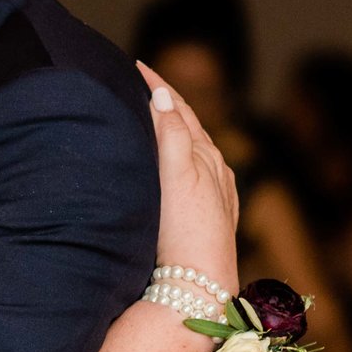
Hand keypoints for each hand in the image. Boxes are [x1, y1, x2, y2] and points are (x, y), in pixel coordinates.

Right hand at [137, 61, 238, 294]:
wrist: (200, 285)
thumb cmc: (187, 233)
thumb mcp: (177, 176)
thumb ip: (171, 134)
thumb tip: (161, 96)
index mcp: (206, 156)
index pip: (179, 109)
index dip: (157, 85)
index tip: (134, 65)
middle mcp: (216, 171)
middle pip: (190, 125)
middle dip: (167, 102)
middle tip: (141, 84)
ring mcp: (217, 193)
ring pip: (196, 149)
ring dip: (176, 129)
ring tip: (155, 117)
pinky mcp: (213, 215)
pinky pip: (199, 171)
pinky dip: (184, 156)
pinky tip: (180, 165)